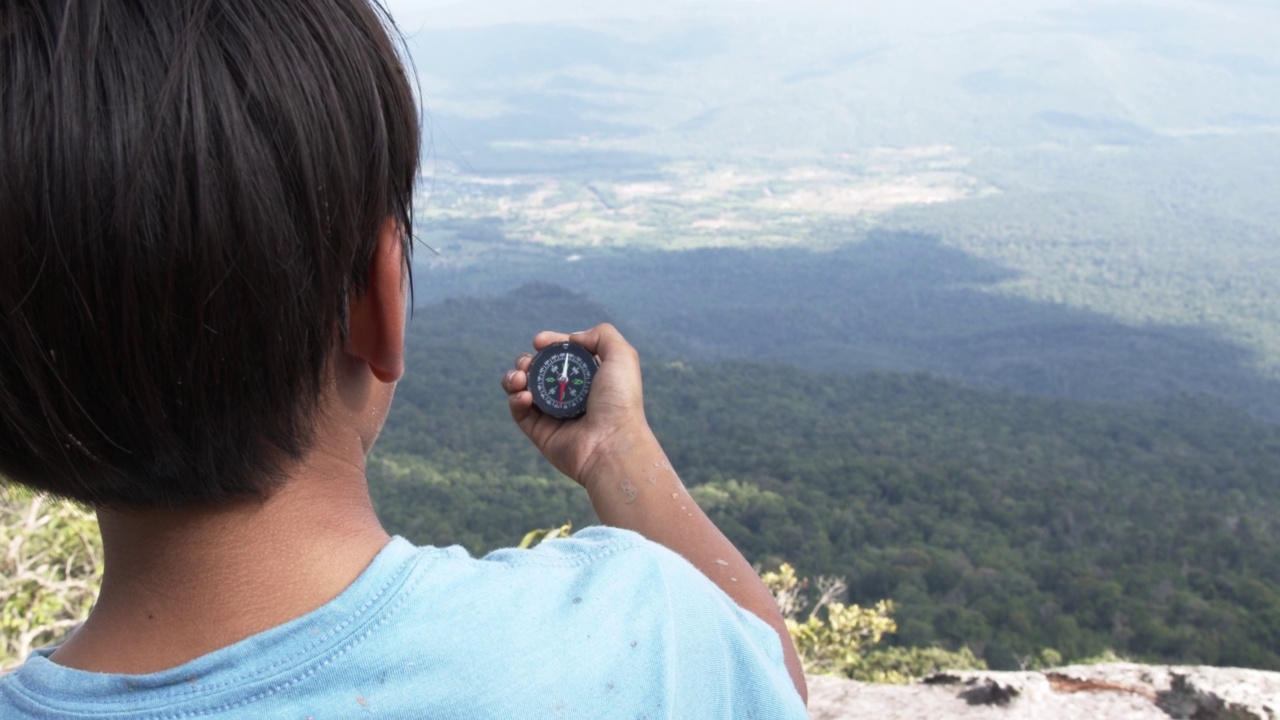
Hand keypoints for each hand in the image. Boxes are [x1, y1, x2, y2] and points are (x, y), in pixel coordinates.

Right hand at [501, 323, 651, 485]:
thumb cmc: (619, 401)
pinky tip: (525, 397)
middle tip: (528, 363)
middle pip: (538, 370)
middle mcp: (570, 394)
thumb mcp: (622, 356)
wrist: (611, 444)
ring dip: (515, 377)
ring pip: (523, 389)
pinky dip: (516, 400)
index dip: (548, 344)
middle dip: (527, 361)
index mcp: (589, 377)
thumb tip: (573, 338)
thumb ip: (601, 335)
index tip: (539, 341)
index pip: (561, 355)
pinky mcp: (540, 432)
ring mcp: (553, 414)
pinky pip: (519, 412)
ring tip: (520, 378)